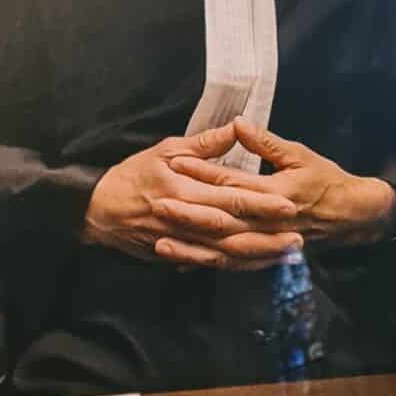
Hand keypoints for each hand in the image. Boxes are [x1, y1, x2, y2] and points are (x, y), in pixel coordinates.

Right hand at [81, 135, 303, 270]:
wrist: (97, 210)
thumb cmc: (132, 174)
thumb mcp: (166, 150)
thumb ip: (204, 145)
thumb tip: (237, 128)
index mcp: (183, 191)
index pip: (229, 199)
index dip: (261, 204)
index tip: (290, 205)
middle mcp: (184, 221)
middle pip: (232, 233)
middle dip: (267, 237)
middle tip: (299, 238)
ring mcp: (180, 243)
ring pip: (224, 254)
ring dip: (257, 256)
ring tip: (286, 254)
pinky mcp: (176, 256)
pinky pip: (210, 264)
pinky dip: (235, 266)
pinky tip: (257, 265)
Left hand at [177, 118, 395, 250]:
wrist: (351, 215)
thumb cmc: (325, 180)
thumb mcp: (299, 155)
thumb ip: (266, 143)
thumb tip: (238, 124)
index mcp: (276, 194)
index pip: (233, 184)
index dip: (203, 173)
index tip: (175, 163)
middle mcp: (269, 223)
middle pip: (223, 221)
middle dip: (189, 215)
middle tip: (157, 205)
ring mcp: (267, 243)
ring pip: (224, 249)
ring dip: (193, 248)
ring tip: (161, 243)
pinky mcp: (265, 256)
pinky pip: (233, 264)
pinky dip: (208, 264)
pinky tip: (183, 264)